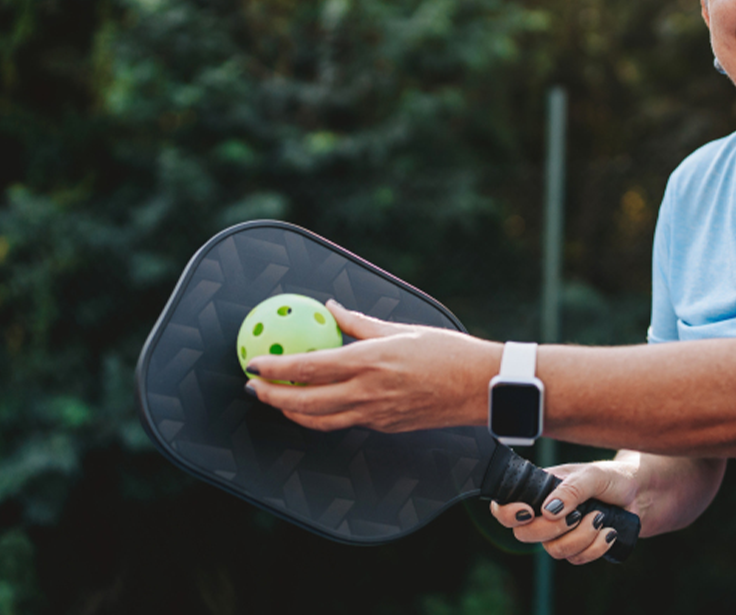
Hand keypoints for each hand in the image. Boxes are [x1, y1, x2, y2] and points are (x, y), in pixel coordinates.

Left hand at [244, 299, 498, 432]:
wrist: (481, 387)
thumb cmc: (448, 352)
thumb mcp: (401, 329)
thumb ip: (359, 322)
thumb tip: (331, 308)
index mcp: (370, 361)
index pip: (309, 367)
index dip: (275, 368)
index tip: (254, 363)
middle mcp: (368, 392)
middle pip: (305, 403)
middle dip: (272, 397)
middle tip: (255, 388)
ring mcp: (375, 414)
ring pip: (320, 421)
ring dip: (293, 413)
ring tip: (278, 401)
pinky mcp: (385, 426)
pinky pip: (344, 422)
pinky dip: (322, 416)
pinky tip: (316, 405)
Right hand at [489, 461, 639, 564]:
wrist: (640, 495)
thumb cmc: (613, 478)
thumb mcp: (593, 475)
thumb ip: (571, 489)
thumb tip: (548, 510)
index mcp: (541, 489)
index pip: (505, 506)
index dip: (507, 514)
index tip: (527, 512)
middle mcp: (545, 512)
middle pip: (526, 534)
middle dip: (553, 529)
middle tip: (578, 514)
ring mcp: (560, 533)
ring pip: (553, 550)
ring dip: (580, 537)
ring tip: (600, 518)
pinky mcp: (578, 548)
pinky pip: (575, 559)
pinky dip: (595, 548)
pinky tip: (608, 532)